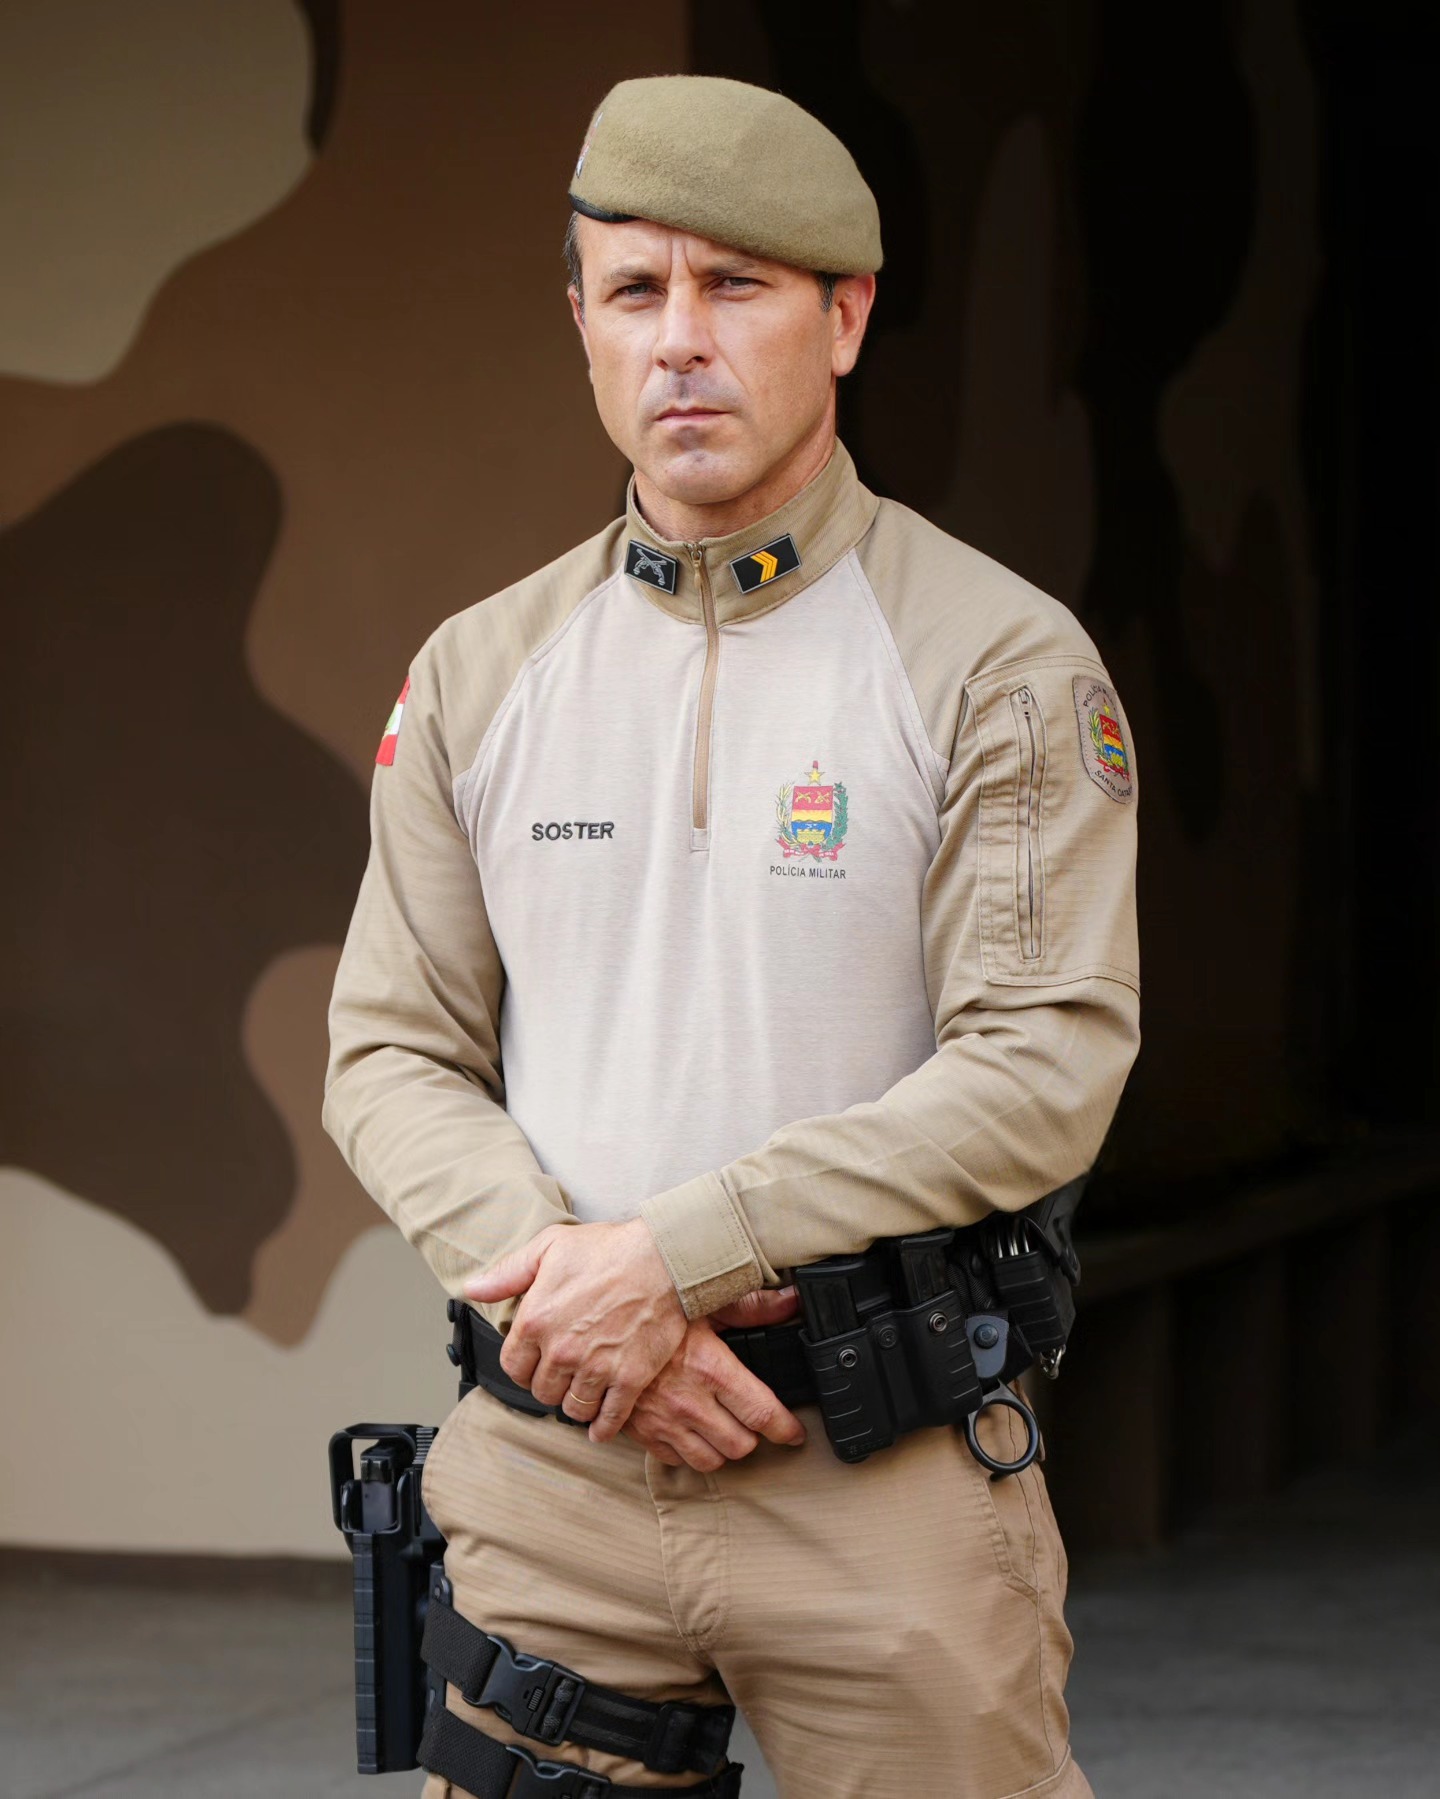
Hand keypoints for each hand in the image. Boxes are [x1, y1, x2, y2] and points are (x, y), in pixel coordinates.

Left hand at [465, 1218, 687, 1441]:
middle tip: (562, 1375)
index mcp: (536, 1321)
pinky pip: (608, 1419)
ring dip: (575, 1403)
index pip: (513, 1367)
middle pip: (542, 1392)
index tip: (535, 1362)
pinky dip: (602, 1427)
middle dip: (550, 1384)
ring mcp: (596, 1368)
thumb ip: (508, 1273)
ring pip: (573, 1408)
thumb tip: (473, 1287)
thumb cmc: (608, 1249)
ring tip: (582, 1392)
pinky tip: (600, 1427)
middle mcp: (562, 1350)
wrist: (664, 1258)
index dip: (523, 1366)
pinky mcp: (629, 1378)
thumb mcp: (549, 1247)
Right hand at [623, 1286, 806, 1469]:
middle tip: (751, 1421)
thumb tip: (791, 1301)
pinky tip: (691, 1432)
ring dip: (722, 1449)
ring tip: (723, 1429)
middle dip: (753, 1436)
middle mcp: (690, 1402)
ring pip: (711, 1461)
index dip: (786, 1428)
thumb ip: (751, 1308)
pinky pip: (676, 1461)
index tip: (794, 1432)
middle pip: (741, 1445)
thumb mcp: (703, 1303)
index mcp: (711, 1369)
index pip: (761, 1413)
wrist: (596, 1332)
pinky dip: (688, 1452)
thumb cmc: (652, 1314)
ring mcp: (665, 1423)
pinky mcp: (642, 1434)